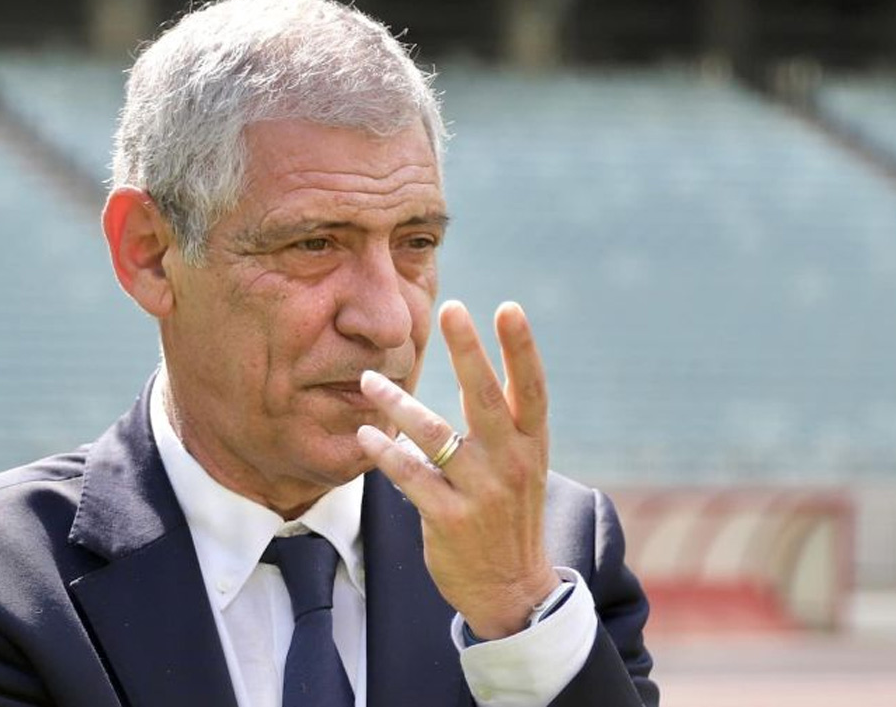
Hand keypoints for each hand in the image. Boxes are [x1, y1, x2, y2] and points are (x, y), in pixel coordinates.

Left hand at [357, 300, 559, 638]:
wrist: (511, 588)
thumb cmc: (509, 512)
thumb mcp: (522, 465)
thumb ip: (502, 420)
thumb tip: (473, 361)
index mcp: (531, 444)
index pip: (531, 388)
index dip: (522, 348)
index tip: (510, 308)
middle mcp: (510, 462)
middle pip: (485, 397)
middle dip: (468, 350)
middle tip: (451, 308)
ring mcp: (480, 491)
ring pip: (433, 434)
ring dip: (397, 403)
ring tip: (368, 379)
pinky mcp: (449, 518)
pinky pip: (409, 475)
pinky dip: (384, 452)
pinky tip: (364, 433)